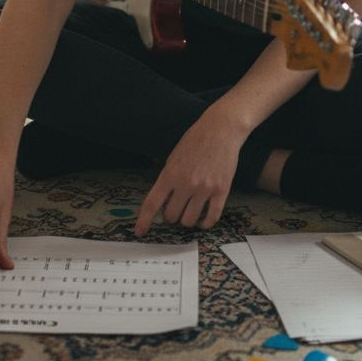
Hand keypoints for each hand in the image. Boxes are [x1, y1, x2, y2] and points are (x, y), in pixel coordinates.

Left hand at [134, 116, 245, 235]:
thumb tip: (162, 200)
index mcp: (170, 174)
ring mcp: (204, 188)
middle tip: (175, 208)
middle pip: (171, 216)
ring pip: (189, 220)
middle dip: (171, 216)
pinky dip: (205, 223)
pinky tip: (203, 221)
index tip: (140, 231)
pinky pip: (212, 217)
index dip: (144, 220)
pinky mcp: (221, 190)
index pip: (152, 203)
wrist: (221, 130)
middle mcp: (186, 183)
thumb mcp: (173, 156)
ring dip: (187, 220)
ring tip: (189, 212)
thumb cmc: (196, 140)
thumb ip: (167, 177)